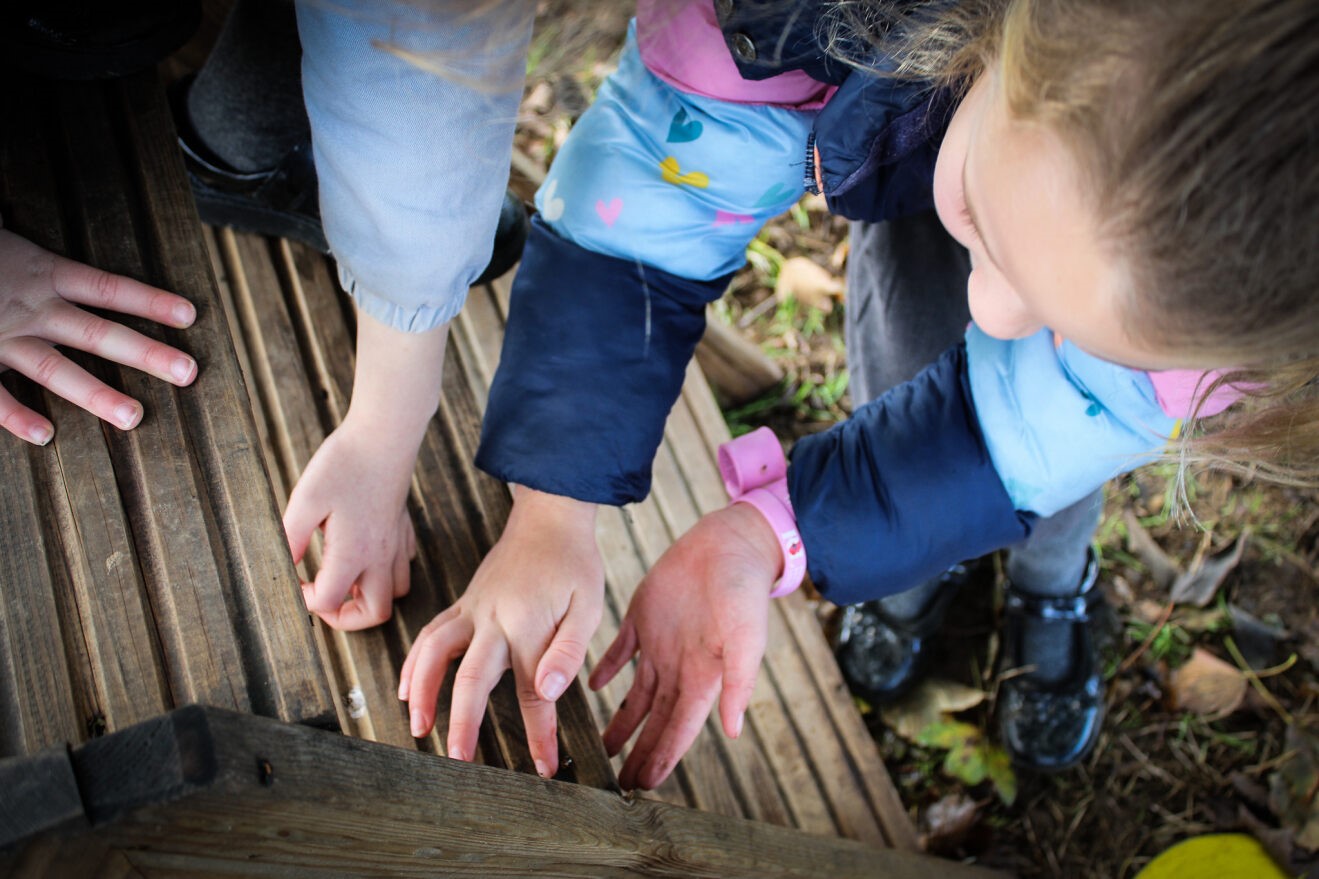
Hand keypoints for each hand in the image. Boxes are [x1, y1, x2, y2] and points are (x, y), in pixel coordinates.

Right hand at [0, 225, 196, 443]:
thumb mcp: (6, 240)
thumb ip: (35, 252)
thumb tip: (56, 251)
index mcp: (40, 270)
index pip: (109, 287)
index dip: (151, 300)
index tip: (191, 315)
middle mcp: (29, 305)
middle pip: (98, 332)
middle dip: (146, 353)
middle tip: (189, 373)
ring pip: (55, 369)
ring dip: (95, 394)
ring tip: (134, 417)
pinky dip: (14, 415)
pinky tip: (44, 436)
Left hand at [283, 414, 417, 629]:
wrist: (384, 435)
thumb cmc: (344, 464)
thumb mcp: (305, 500)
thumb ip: (291, 539)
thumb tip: (283, 567)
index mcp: (353, 554)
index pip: (330, 601)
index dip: (306, 601)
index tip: (294, 582)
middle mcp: (380, 556)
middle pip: (376, 612)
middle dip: (348, 618)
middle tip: (325, 601)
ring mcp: (396, 542)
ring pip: (397, 591)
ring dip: (370, 597)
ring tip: (346, 581)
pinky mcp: (403, 528)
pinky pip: (404, 564)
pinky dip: (387, 572)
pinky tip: (368, 555)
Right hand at [399, 488, 602, 777]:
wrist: (549, 519)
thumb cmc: (574, 565)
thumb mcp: (588, 606)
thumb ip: (569, 652)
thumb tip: (548, 692)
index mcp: (529, 625)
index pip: (533, 693)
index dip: (539, 734)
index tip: (544, 767)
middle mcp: (493, 619)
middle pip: (470, 678)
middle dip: (463, 723)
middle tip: (459, 761)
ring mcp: (473, 610)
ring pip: (436, 652)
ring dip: (423, 691)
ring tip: (418, 728)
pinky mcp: (463, 604)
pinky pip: (430, 634)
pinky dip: (414, 663)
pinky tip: (407, 689)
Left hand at [588, 503, 781, 789]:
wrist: (730, 544)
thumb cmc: (746, 591)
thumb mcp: (748, 637)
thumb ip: (740, 682)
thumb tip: (733, 731)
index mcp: (705, 676)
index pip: (679, 728)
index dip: (662, 757)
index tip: (644, 785)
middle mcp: (680, 666)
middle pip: (653, 719)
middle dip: (637, 751)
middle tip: (614, 783)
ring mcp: (659, 643)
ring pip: (633, 694)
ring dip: (618, 721)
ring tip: (599, 748)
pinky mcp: (642, 617)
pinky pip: (619, 651)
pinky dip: (605, 669)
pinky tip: (590, 687)